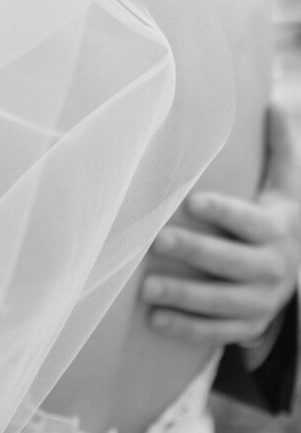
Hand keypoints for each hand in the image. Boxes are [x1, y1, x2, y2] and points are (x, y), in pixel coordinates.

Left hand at [142, 105, 300, 345]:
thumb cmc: (280, 217)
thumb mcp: (286, 184)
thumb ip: (281, 146)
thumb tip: (274, 100)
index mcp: (276, 230)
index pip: (248, 221)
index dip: (223, 212)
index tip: (191, 201)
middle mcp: (272, 269)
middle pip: (230, 262)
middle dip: (194, 252)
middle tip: (156, 242)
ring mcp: (261, 302)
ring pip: (221, 302)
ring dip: (183, 296)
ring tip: (146, 288)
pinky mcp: (248, 325)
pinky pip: (218, 331)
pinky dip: (188, 329)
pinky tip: (155, 320)